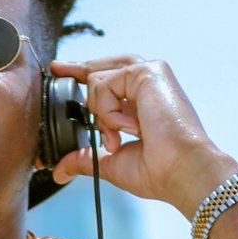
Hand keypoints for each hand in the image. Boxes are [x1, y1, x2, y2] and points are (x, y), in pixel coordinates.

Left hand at [47, 55, 237, 219]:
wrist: (179, 171)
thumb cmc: (158, 170)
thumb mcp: (111, 162)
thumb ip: (85, 158)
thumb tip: (60, 169)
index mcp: (141, 100)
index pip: (107, 77)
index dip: (82, 73)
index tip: (60, 70)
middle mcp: (147, 82)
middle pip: (101, 67)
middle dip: (77, 74)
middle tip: (58, 71)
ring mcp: (149, 74)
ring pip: (97, 79)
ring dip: (100, 115)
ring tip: (118, 137)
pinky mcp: (148, 71)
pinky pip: (106, 85)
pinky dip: (108, 113)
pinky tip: (129, 129)